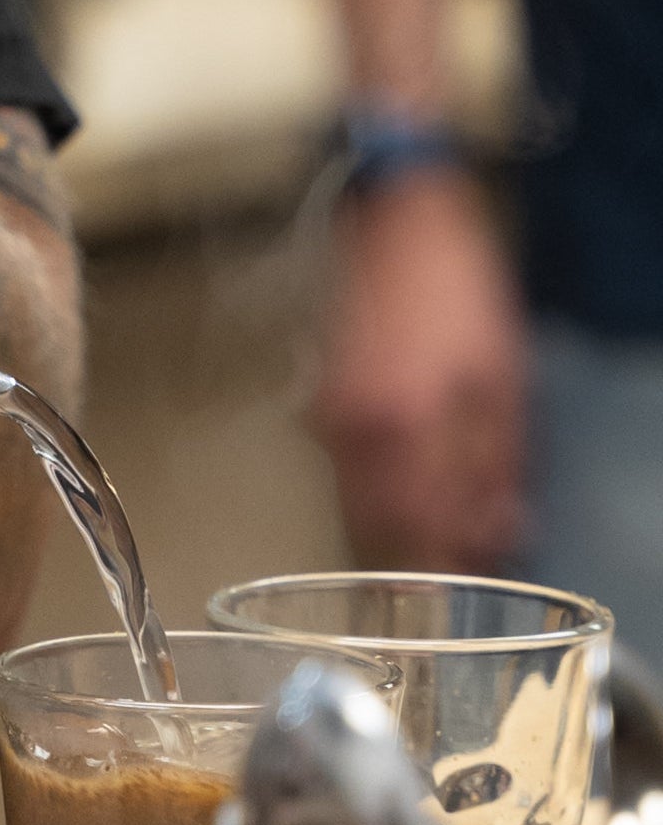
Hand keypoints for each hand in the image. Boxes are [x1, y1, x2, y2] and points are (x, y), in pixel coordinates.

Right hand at [309, 164, 529, 569]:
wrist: (393, 225)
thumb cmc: (457, 294)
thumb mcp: (502, 380)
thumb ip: (496, 462)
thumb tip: (498, 527)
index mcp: (404, 430)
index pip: (420, 531)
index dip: (443, 572)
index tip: (461, 599)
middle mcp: (354, 433)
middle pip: (377, 528)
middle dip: (416, 560)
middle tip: (453, 578)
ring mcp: (330, 418)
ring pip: (358, 503)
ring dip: (399, 528)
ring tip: (446, 534)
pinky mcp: (323, 403)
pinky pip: (348, 470)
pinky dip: (379, 493)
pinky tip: (414, 488)